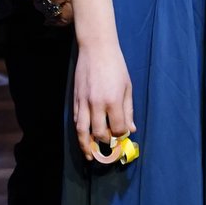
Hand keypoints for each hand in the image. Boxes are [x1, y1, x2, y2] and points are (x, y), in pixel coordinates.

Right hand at [71, 41, 135, 160]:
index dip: (121, 135)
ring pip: (82, 130)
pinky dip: (80, 131)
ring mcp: (84, 102)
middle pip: (99, 133)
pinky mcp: (75, 99)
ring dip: (86, 145)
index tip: (123, 134)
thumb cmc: (116, 66)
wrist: (96, 49)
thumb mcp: (127, 87)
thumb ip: (128, 110)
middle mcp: (97, 104)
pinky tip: (83, 137)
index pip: (117, 128)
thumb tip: (131, 130)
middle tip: (109, 146)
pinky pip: (76, 120)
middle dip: (105, 142)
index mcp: (113, 101)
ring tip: (90, 155)